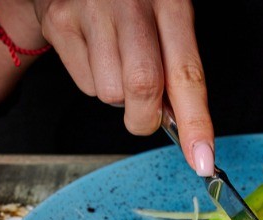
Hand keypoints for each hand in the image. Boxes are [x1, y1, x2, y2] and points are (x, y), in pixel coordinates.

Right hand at [33, 0, 214, 174]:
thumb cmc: (135, 6)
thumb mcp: (168, 20)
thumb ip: (177, 66)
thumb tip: (182, 125)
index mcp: (170, 0)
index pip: (187, 73)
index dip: (196, 122)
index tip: (202, 160)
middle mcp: (131, 1)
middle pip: (143, 87)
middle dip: (146, 117)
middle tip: (146, 114)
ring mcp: (92, 10)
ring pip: (110, 94)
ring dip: (118, 96)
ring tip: (117, 62)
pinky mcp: (60, 22)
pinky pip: (85, 85)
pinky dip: (94, 83)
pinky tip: (95, 54)